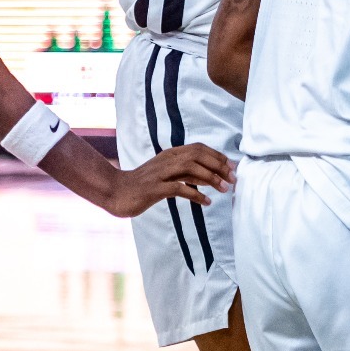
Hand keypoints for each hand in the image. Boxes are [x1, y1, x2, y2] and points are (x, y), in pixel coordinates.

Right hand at [108, 143, 234, 218]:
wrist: (116, 192)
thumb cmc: (143, 184)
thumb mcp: (166, 174)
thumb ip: (185, 172)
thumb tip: (209, 176)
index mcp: (170, 154)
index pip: (198, 148)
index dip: (217, 156)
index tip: (232, 167)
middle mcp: (166, 160)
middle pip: (198, 155)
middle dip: (219, 166)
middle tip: (233, 178)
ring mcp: (160, 174)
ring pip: (190, 168)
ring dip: (211, 178)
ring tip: (225, 189)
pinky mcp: (154, 189)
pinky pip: (180, 188)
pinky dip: (197, 194)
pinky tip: (207, 202)